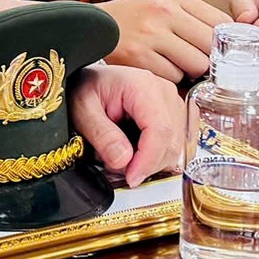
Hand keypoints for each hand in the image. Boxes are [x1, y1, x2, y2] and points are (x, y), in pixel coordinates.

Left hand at [69, 65, 184, 187]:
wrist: (90, 80)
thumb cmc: (86, 88)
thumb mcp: (83, 110)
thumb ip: (101, 135)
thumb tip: (123, 161)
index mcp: (143, 86)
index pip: (160, 130)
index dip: (148, 160)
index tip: (131, 177)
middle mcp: (164, 92)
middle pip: (171, 142)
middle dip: (146, 165)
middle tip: (118, 169)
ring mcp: (171, 103)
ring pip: (175, 148)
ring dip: (151, 162)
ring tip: (123, 158)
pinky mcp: (173, 114)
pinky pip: (173, 145)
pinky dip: (156, 157)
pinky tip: (136, 154)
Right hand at [99, 0, 227, 80]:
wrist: (91, 26)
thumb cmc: (134, 19)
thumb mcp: (163, 5)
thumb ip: (195, 18)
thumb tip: (228, 44)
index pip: (220, 22)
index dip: (225, 42)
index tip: (221, 52)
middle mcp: (163, 12)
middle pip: (210, 46)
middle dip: (207, 59)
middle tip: (197, 63)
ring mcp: (150, 34)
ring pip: (195, 64)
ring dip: (189, 71)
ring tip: (174, 64)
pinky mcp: (137, 57)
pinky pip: (172, 77)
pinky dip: (170, 79)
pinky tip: (158, 69)